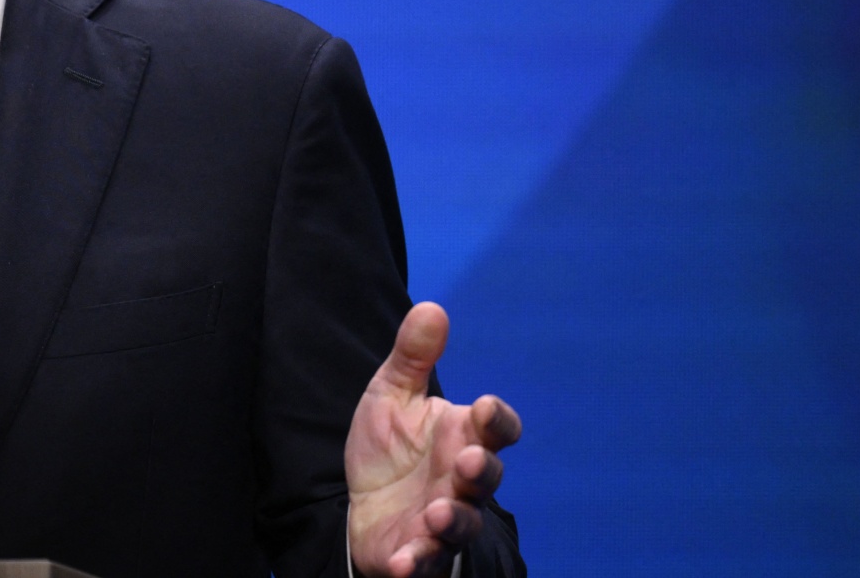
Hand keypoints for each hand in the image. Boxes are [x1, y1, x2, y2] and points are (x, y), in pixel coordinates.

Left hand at [346, 302, 520, 577]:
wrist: (362, 504)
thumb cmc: (391, 449)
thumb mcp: (391, 395)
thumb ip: (412, 357)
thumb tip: (432, 307)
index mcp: (462, 437)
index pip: (496, 428)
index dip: (497, 420)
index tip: (484, 407)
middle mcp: (461, 481)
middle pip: (486, 478)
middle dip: (481, 471)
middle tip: (470, 461)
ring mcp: (443, 520)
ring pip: (462, 524)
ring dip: (454, 520)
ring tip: (437, 513)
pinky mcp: (417, 553)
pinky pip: (425, 562)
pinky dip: (417, 562)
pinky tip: (405, 560)